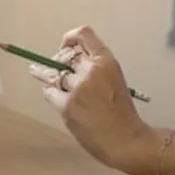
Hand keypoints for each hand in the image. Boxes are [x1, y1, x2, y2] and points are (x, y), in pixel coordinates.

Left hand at [30, 26, 156, 170]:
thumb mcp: (114, 80)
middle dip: (59, 64)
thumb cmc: (121, 114)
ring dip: (53, 80)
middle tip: (57, 70)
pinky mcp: (67, 105)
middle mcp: (91, 70)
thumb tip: (70, 64)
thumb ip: (95, 69)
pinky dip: (52, 94)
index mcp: (106, 61)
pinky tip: (58, 99)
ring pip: (54, 75)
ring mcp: (78, 87)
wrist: (125, 140)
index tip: (64, 46)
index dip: (69, 38)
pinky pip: (50, 92)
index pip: (83, 34)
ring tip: (51, 82)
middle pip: (65, 57)